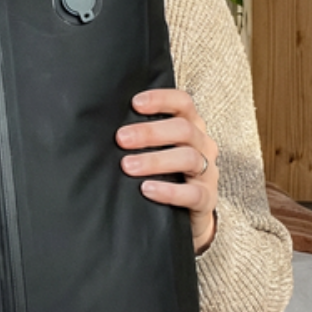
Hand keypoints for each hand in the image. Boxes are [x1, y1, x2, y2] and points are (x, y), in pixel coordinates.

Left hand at [116, 89, 217, 253]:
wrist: (187, 211)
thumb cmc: (166, 172)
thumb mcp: (158, 148)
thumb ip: (141, 136)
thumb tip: (104, 125)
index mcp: (191, 126)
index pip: (183, 103)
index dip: (161, 99)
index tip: (135, 103)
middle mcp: (202, 144)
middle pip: (183, 129)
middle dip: (150, 132)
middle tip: (121, 139)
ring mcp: (208, 171)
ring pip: (188, 158)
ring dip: (155, 160)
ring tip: (128, 166)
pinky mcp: (206, 198)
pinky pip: (193, 193)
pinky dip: (169, 191)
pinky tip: (147, 189)